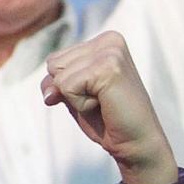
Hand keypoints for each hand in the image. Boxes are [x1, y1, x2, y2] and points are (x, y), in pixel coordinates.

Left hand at [41, 32, 175, 183]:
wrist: (136, 143)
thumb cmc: (106, 118)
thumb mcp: (73, 94)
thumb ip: (55, 83)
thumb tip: (48, 93)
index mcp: (104, 41)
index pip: (54, 60)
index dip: (65, 85)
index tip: (96, 94)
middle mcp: (110, 40)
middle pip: (53, 64)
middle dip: (69, 90)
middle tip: (100, 100)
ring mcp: (111, 52)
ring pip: (58, 75)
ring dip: (75, 97)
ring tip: (103, 102)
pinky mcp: (109, 67)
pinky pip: (67, 87)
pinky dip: (80, 104)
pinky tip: (104, 105)